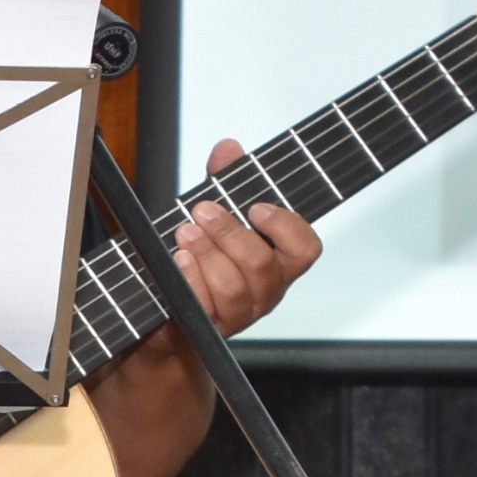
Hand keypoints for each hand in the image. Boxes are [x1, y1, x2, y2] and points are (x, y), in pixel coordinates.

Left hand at [167, 138, 321, 334]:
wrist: (170, 318)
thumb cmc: (201, 264)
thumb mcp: (213, 218)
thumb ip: (223, 183)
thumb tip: (228, 147)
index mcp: (277, 263)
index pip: (305, 249)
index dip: (286, 228)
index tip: (257, 207)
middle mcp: (264, 292)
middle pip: (261, 264)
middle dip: (230, 232)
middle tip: (203, 210)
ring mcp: (238, 314)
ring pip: (233, 287)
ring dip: (207, 254)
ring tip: (185, 233)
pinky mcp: (207, 329)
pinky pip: (205, 307)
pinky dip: (191, 279)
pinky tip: (177, 261)